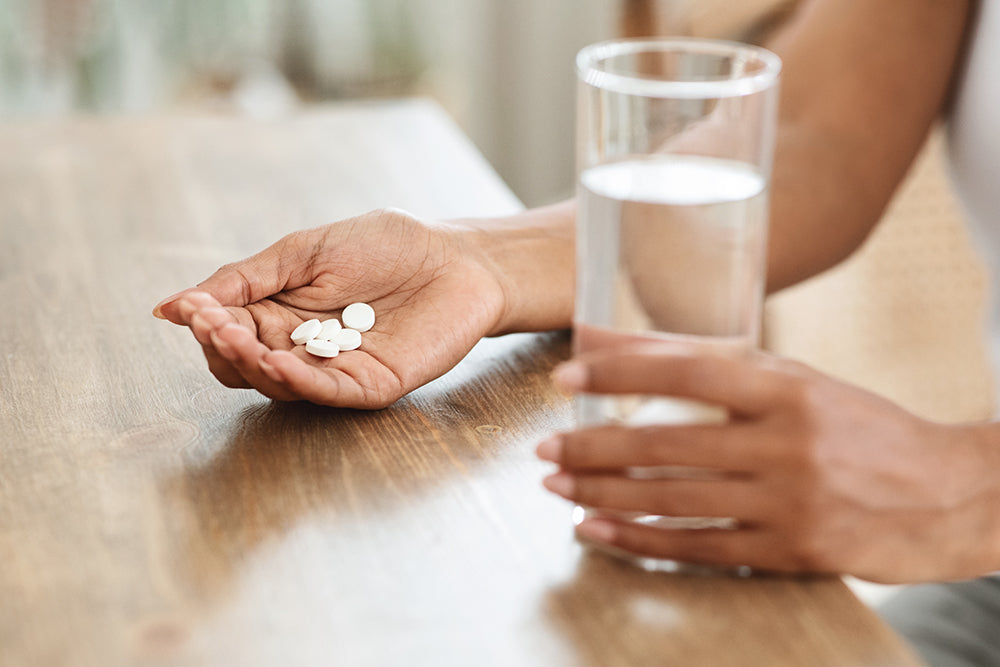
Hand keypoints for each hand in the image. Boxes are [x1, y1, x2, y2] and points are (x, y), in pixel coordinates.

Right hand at [154, 208, 508, 408]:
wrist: (453, 256)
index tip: (194, 308)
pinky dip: (297, 380)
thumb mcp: (300, 253)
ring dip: (251, 364)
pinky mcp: (370, 384)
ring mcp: (335, 370)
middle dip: (223, 346)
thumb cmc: (383, 247)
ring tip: (235, 338)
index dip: (207, 326)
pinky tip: (275, 361)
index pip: (227, 336)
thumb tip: (169, 307)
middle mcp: (301, 349)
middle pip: (243, 366)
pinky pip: (326, 391)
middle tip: (213, 322)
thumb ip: (241, 281)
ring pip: (279, 384)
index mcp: (279, 316)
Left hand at [537, 341, 999, 582]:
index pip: (686, 372)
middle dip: (592, 449)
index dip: (618, 373)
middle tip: (545, 449)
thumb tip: (621, 343)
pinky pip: (696, 548)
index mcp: (785, 388)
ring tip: (557, 486)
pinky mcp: (790, 551)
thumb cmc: (857, 427)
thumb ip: (711, 366)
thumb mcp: (792, 382)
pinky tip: (595, 531)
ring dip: (603, 495)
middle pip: (665, 445)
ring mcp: (787, 502)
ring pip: (672, 501)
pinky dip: (638, 540)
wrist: (945, 494)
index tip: (565, 377)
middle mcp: (785, 443)